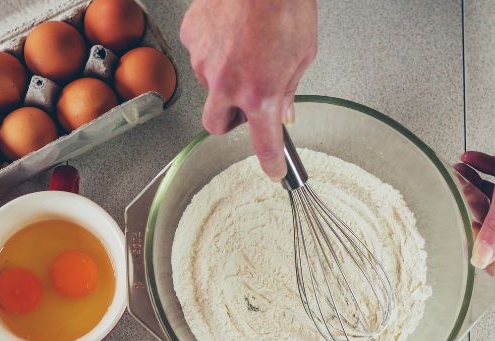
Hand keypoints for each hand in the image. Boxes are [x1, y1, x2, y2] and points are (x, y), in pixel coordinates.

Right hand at [180, 0, 317, 178]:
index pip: (263, 143)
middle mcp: (227, 84)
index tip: (273, 171)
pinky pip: (200, 54)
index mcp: (261, 93)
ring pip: (209, 86)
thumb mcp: (303, 53)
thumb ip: (289, 87)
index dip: (270, 162)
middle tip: (245, 106)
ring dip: (224, 78)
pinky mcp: (191, 38)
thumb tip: (283, 107)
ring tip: (245, 48)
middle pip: (217, 126)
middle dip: (230, 121)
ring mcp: (204, 62)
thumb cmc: (285, 3)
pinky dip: (214, 49)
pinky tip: (230, 31)